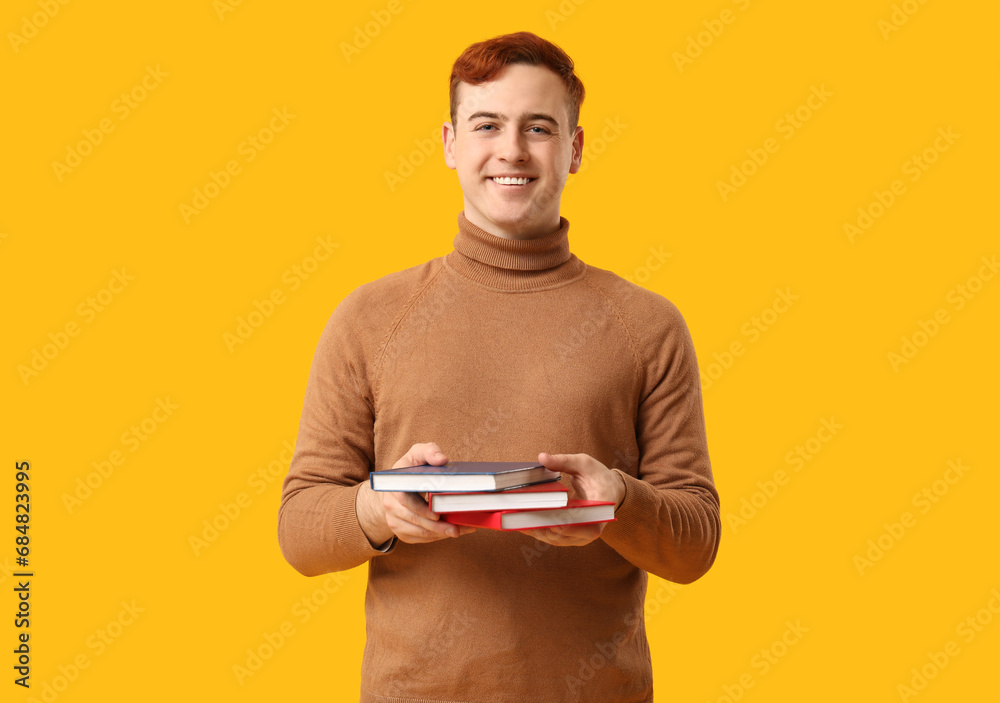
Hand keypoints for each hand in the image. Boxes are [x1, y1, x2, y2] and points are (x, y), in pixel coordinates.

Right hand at [357, 442, 475, 545]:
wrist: (396, 487)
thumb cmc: (411, 469)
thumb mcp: (418, 453)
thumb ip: (430, 451)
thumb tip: (442, 459)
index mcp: (394, 485)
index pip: (404, 499)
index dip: (420, 508)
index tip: (437, 514)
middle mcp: (390, 504)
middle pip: (414, 520)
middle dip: (436, 526)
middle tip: (456, 529)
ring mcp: (394, 520)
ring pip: (418, 532)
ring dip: (439, 534)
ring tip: (460, 531)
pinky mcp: (401, 531)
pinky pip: (419, 538)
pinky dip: (436, 537)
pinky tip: (452, 532)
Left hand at [517, 451, 625, 546]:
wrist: (608, 491)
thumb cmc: (598, 476)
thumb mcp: (584, 463)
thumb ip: (563, 461)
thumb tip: (542, 458)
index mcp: (601, 512)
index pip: (585, 525)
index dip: (567, 526)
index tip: (548, 521)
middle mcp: (591, 529)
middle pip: (564, 534)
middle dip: (542, 525)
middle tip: (520, 515)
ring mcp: (579, 536)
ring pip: (555, 538)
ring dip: (535, 529)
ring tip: (515, 518)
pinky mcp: (569, 536)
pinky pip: (551, 536)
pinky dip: (537, 530)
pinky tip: (520, 521)